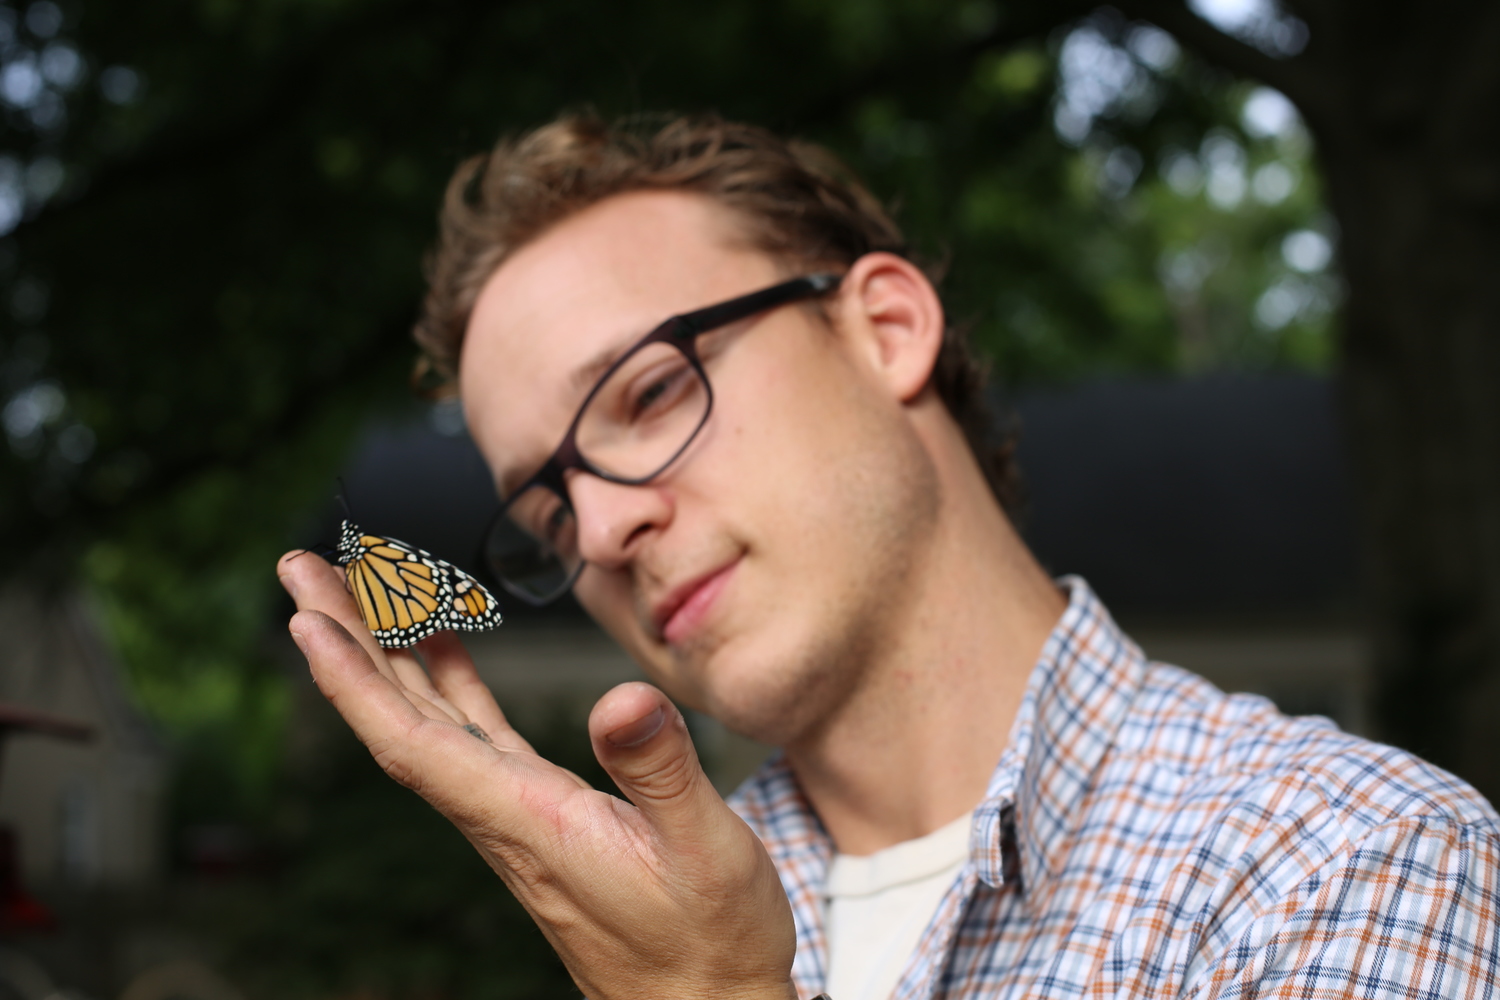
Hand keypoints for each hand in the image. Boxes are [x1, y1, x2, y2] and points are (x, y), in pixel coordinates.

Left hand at [276, 551, 797, 999]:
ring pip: (430, 723)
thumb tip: (621, 697)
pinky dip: (449, 685)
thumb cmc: (710, 943)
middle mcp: (505, 816)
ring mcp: (519, 816)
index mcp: (528, 820)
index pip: (413, 742)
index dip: (353, 679)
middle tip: (302, 569)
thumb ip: (661, 772)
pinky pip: (475, 737)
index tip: (307, 617)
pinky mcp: (545, 816)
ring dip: (387, 655)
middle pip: (399, 720)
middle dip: (347, 641)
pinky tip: (440, 648)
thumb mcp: (704, 850)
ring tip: (356, 588)